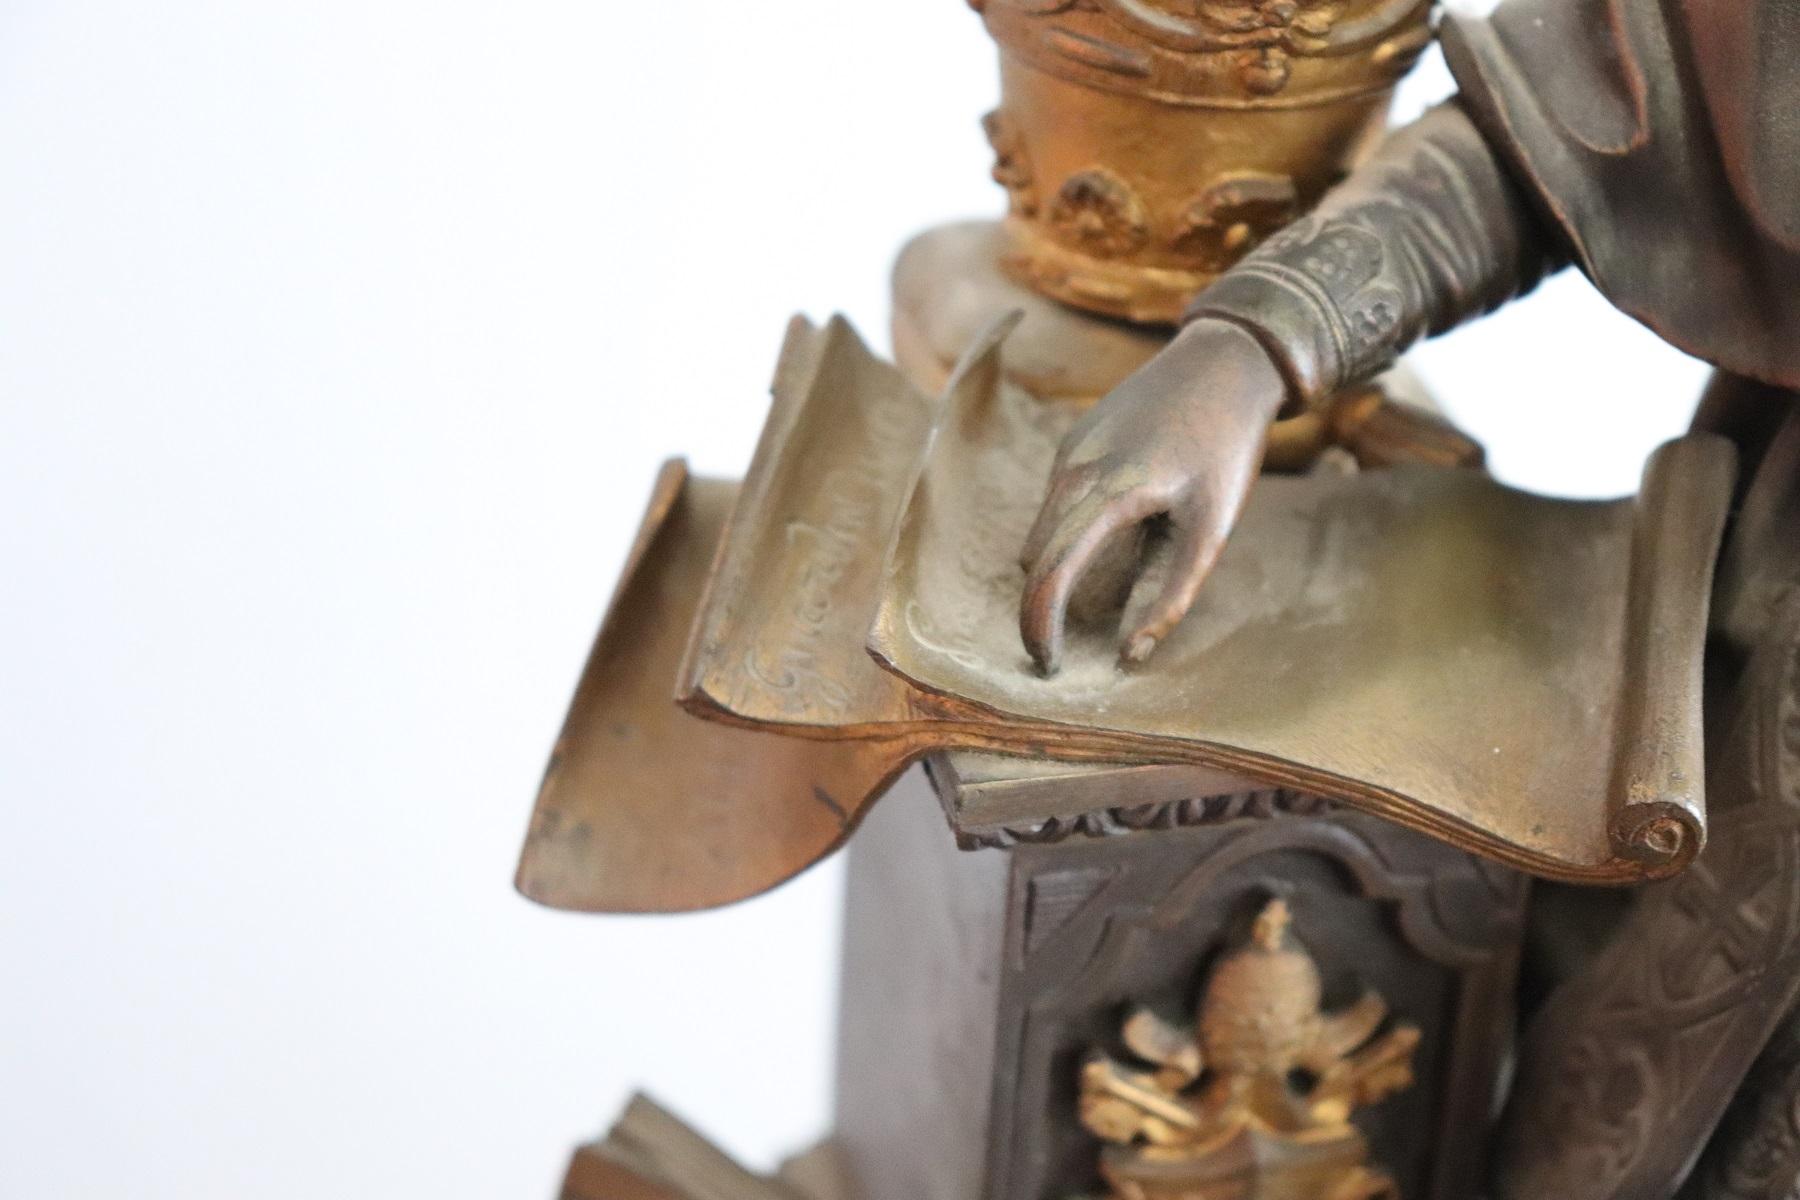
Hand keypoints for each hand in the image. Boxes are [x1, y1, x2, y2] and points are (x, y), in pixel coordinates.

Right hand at [1019, 318, 1287, 673]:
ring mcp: (1068, 452)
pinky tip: (1117, 531)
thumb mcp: (1215, 526)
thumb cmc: (1227, 443)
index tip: (1049, 667)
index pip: (1050, 574)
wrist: (1225, 358)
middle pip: (1033, 559)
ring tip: (1104, 587)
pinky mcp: (1073, 441)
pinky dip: (1068, 535)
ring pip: (1039, 533)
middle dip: (1039, 609)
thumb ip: (1175, 594)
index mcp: (1108, 491)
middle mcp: (1074, 469)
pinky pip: (1054, 504)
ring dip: (1056, 570)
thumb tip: (1133, 653)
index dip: (1040, 627)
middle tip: (1061, 654)